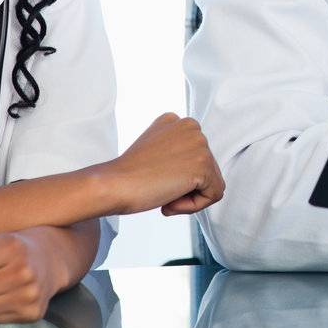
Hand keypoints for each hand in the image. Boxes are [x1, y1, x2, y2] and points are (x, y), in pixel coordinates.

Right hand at [94, 113, 224, 215]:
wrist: (113, 185)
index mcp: (176, 121)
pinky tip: (170, 200)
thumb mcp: (155, 151)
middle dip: (185, 185)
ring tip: (162, 191)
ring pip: (211, 182)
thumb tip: (190, 166)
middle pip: (206, 168)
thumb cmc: (127, 176)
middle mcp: (191, 126)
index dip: (176, 174)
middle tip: (157, 186)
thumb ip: (174, 151)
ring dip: (188, 196)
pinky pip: (214, 194)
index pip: (194, 155)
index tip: (154, 175)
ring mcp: (199, 144)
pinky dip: (193, 206)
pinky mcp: (203, 165)